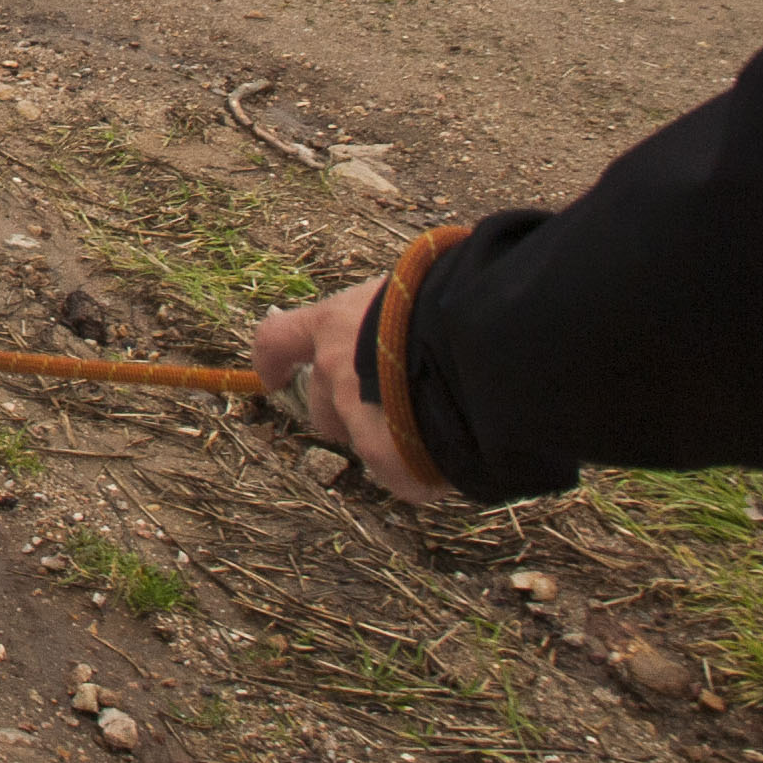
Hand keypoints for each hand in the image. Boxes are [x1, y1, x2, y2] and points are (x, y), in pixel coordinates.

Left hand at [251, 278, 448, 504]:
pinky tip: (457, 454)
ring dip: (385, 439)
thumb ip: (396, 311)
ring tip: (438, 424)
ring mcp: (355, 412)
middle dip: (349, 410)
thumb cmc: (458, 299)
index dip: (274, 360)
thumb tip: (413, 311)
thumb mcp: (416, 288)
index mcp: (336, 321)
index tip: (274, 376)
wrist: (487, 336)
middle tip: (397, 404)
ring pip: (358, 440)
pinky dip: (424, 472)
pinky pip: (399, 474)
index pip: (279, 338)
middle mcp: (335, 367)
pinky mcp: (382, 452)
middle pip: (322, 404)